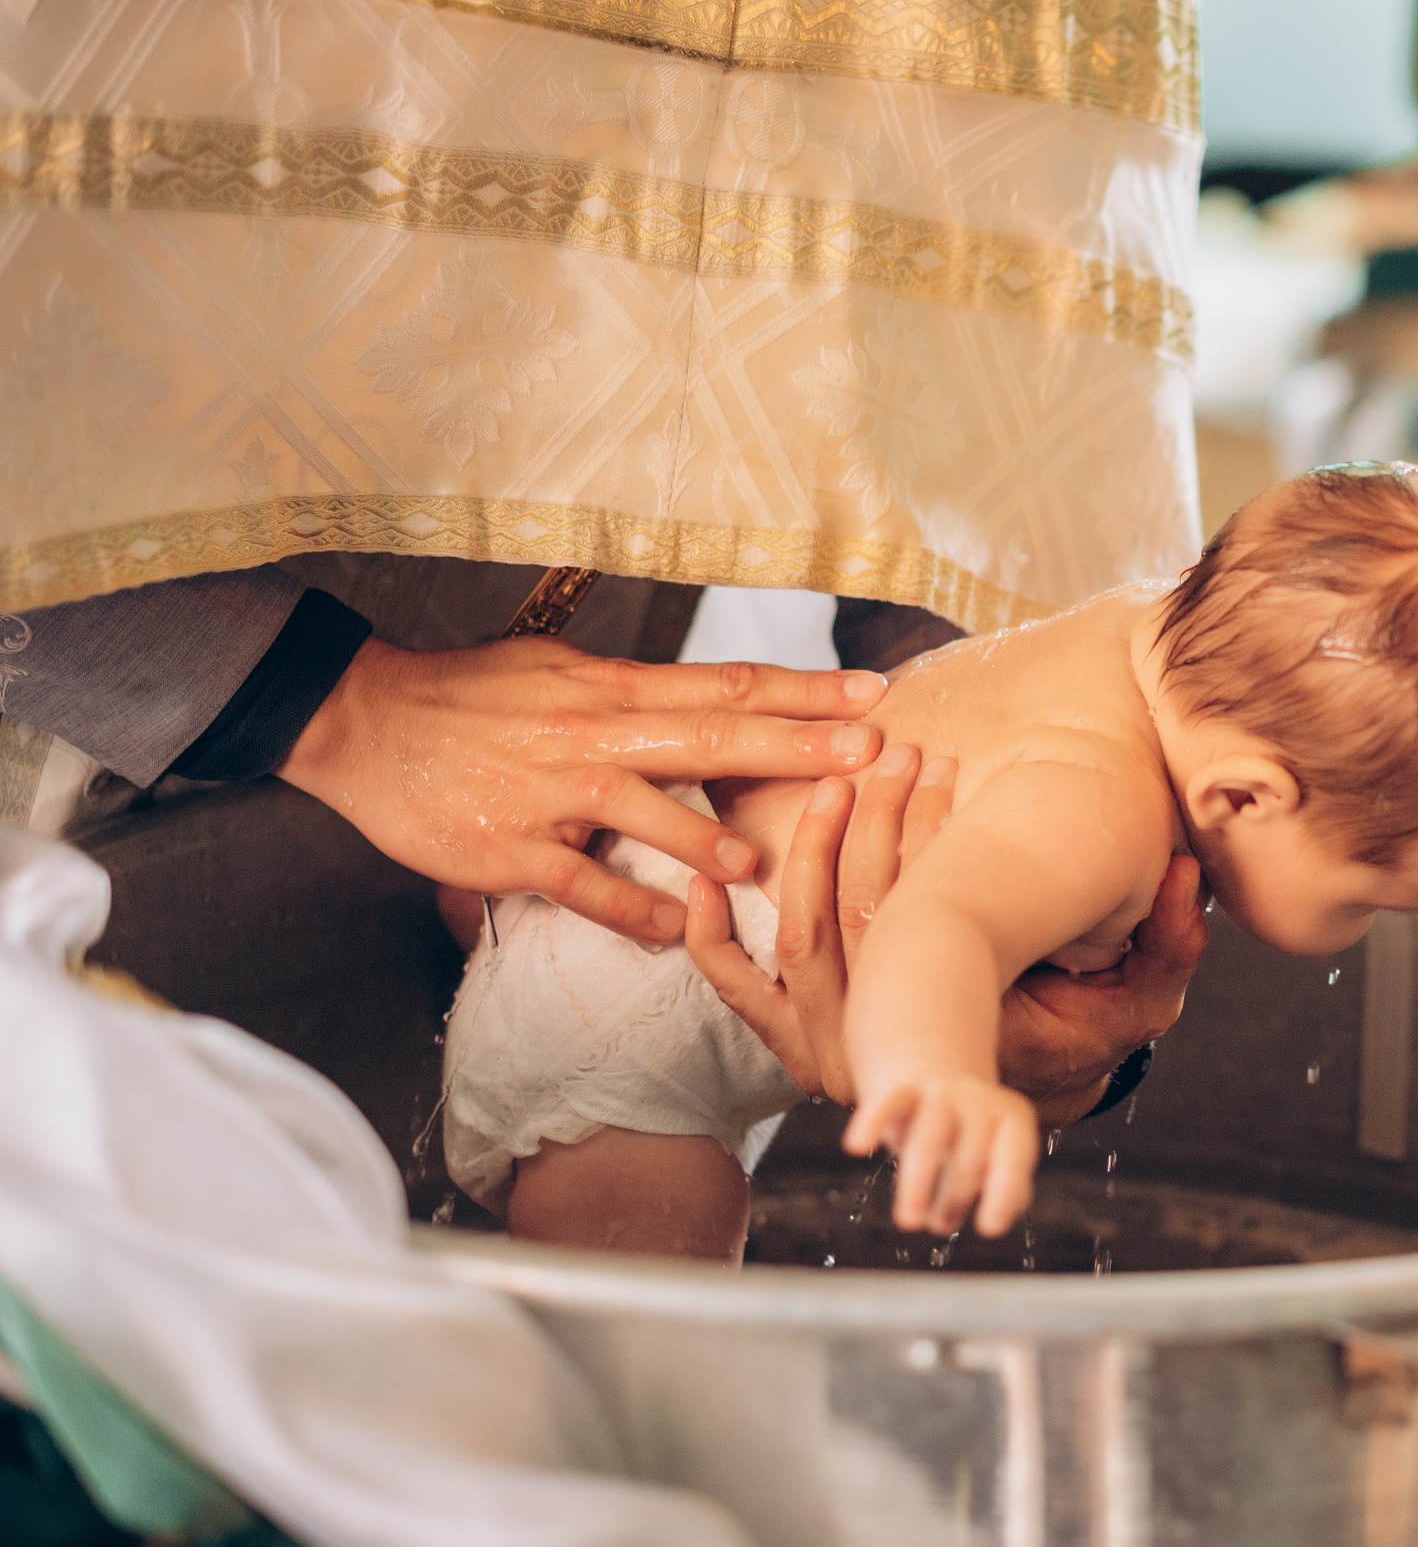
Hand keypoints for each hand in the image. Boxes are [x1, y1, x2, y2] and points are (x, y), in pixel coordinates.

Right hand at [279, 636, 884, 943]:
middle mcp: (589, 734)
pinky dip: (628, 909)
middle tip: (867, 753)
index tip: (871, 696)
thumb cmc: (470, 694)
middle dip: (793, 745)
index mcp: (609, 687)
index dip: (800, 691)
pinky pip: (579, 885)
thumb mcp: (558, 669)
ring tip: (762, 864)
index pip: (723, 685)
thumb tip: (711, 695)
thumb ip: (635, 689)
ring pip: (643, 812)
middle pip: (707, 735)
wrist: (362, 722)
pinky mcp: (508, 848)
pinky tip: (674, 932)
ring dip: (706, 839)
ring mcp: (548, 793)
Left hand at [688, 753, 1204, 1129]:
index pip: (926, 915)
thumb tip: (1183, 876)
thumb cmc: (1073, 1043)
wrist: (1011, 1113)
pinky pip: (739, 991)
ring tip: (841, 775)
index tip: (942, 767)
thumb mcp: (1138, 1000)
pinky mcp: (794, 1044)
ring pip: (800, 931)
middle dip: (875, 818)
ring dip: (812, 845)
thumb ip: (1166, 944)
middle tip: (897, 753)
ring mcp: (829, 1048)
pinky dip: (708, 937)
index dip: (926, 832)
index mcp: (959, 1031)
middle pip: (855, 912)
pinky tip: (701, 878)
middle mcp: (883, 1044)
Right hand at [845, 1071, 1040, 1234]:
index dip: (1003, 1192)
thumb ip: (1007, 1189)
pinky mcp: (905, 1089)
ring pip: (929, 1140)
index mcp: (1013, 1119)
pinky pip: (889, 1103)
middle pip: (969, 1156)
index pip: (1014, 1157)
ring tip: (910, 1221)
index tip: (990, 1228)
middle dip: (956, 1196)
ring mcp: (942, 1093)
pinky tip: (856, 1146)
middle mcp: (981, 1101)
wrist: (939, 1072)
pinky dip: (873, 1122)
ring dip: (919, 1183)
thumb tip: (996, 1219)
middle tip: (939, 1225)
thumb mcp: (998, 1155)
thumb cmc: (973, 1132)